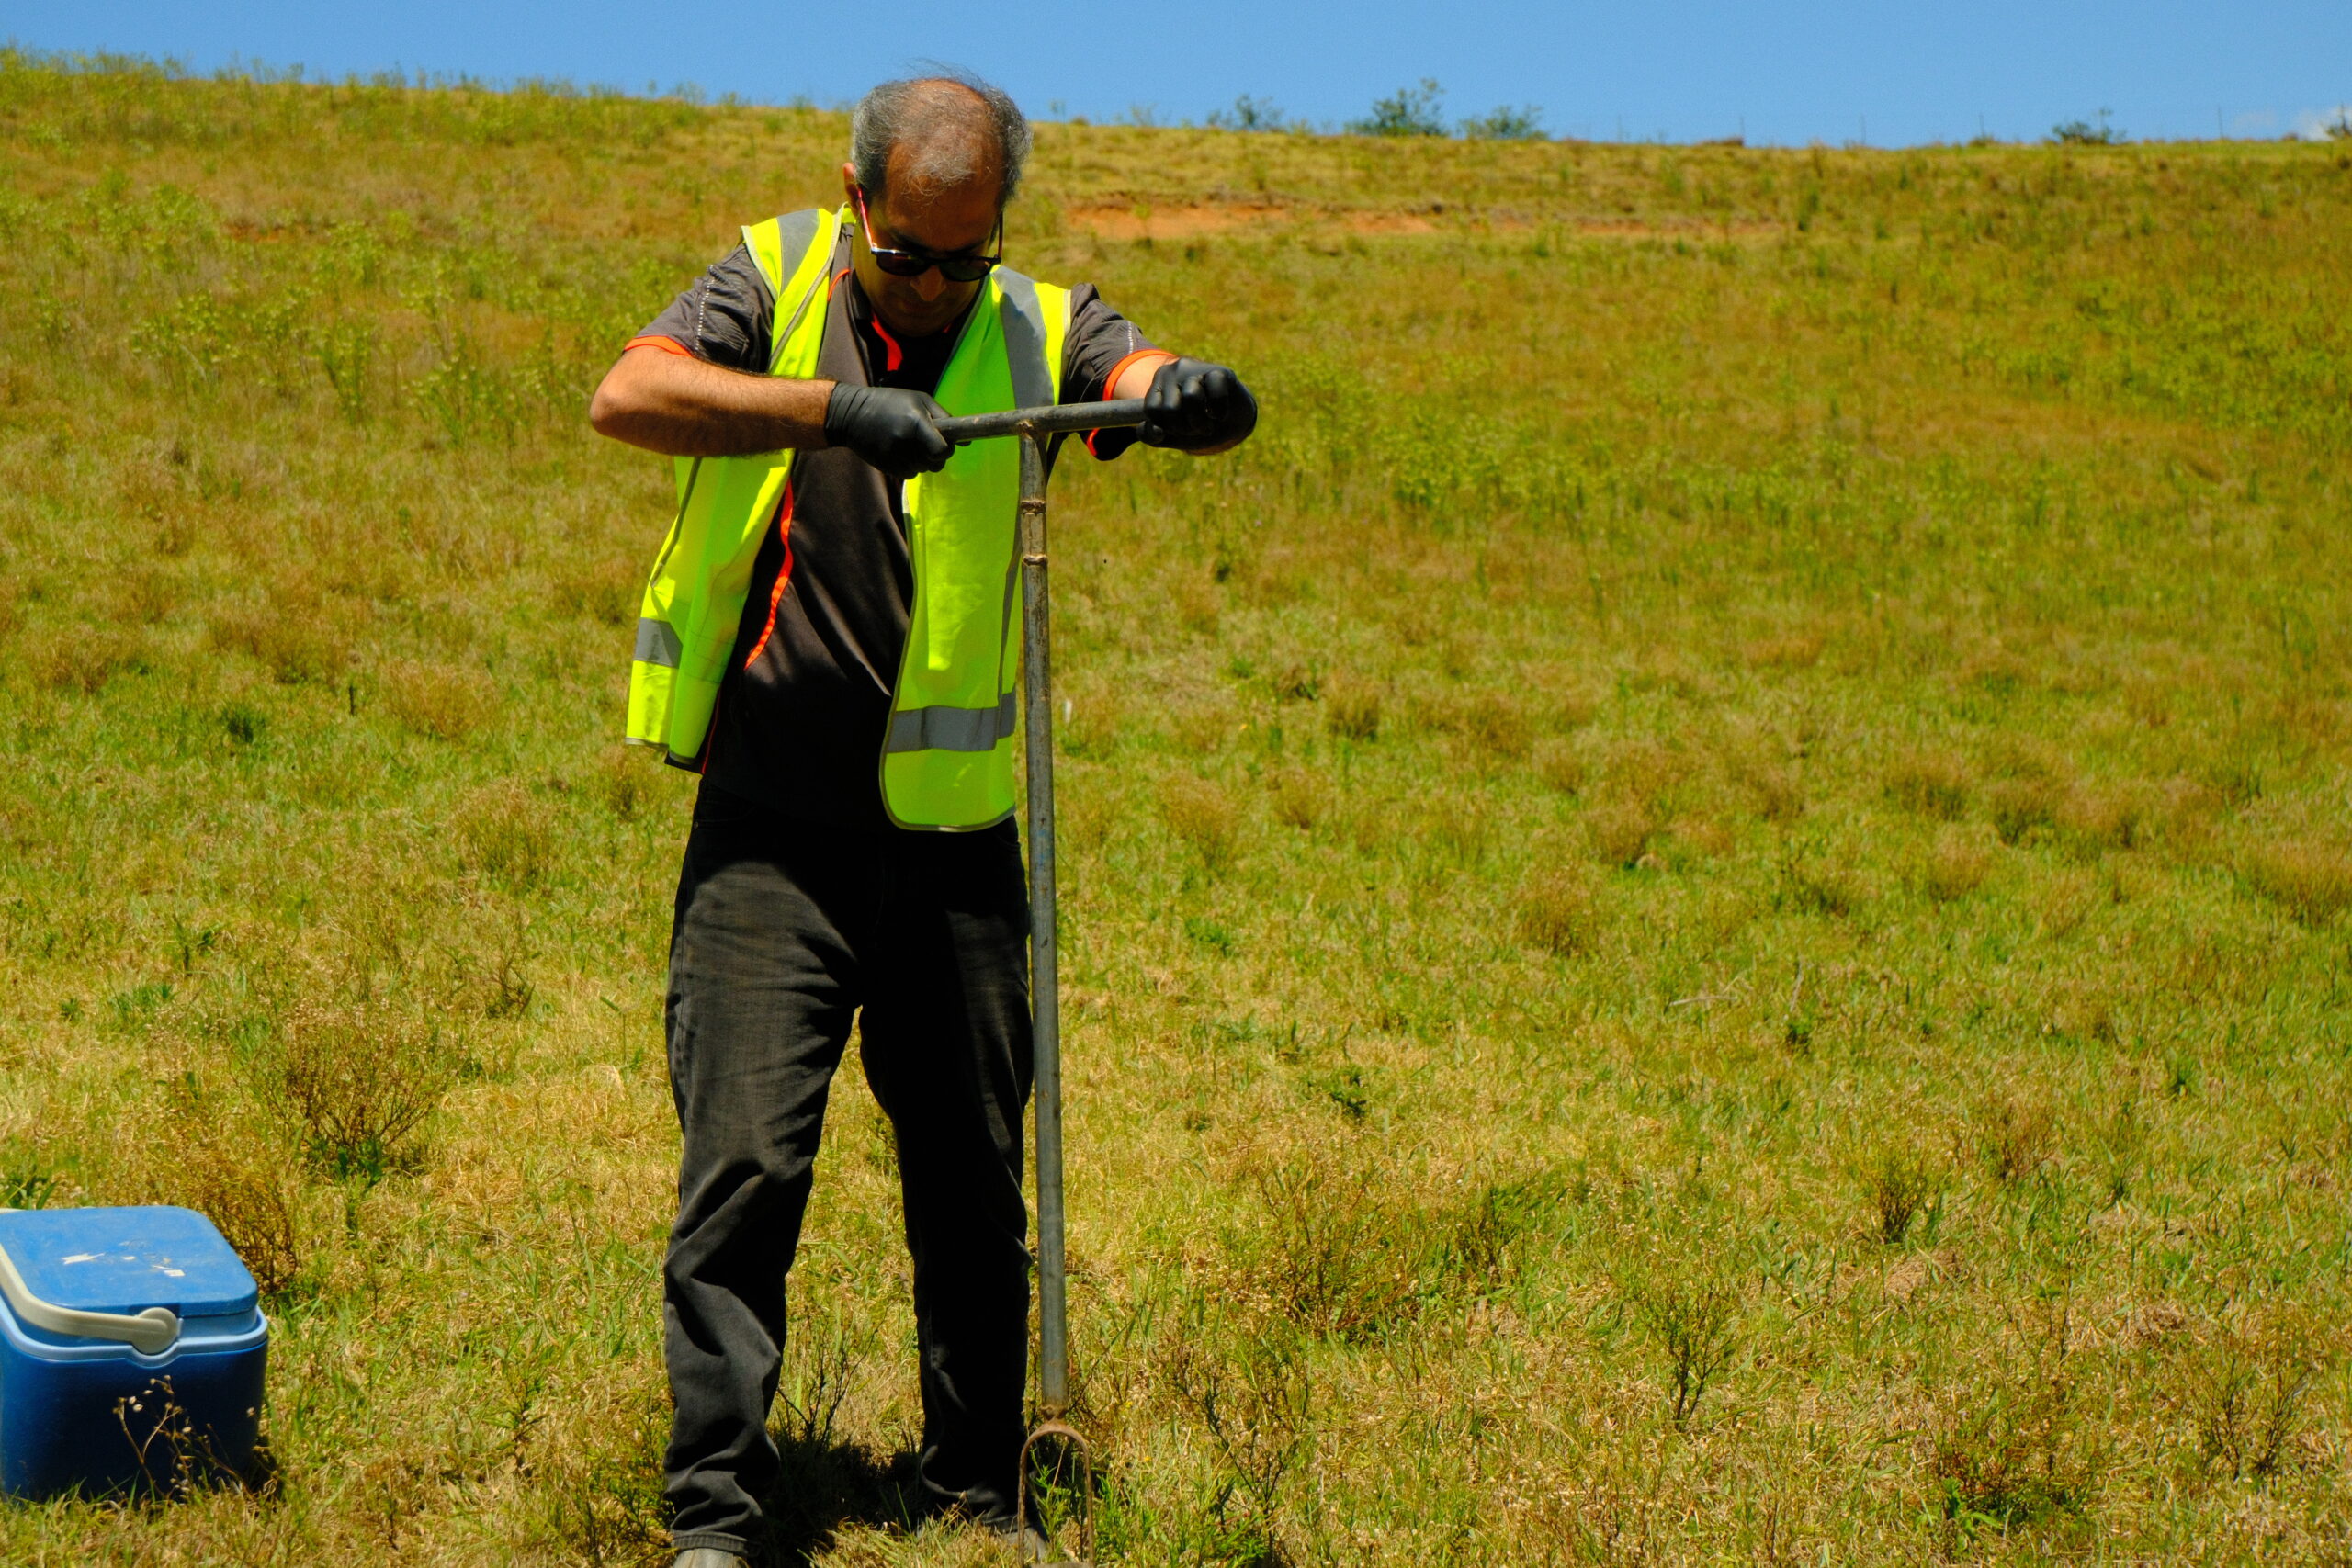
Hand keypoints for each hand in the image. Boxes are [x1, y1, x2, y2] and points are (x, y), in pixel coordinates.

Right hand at [823, 384, 951, 478]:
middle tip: (925, 442)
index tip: (943, 443)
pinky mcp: (886, 467)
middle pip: (936, 464)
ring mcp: (894, 456)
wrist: (851, 415)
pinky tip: (898, 451)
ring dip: (922, 461)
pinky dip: (909, 467)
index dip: (947, 449)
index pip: (942, 450)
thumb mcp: (918, 399)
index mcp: (915, 422)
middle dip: (936, 456)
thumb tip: (967, 441)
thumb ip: (944, 417)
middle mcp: (905, 441)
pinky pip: (909, 475)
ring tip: (908, 442)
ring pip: (923, 470)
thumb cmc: (890, 402)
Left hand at [1138, 358, 1257, 450]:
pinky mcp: (1221, 372)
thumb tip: (1156, 430)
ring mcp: (1198, 368)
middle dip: (1185, 428)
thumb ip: (1151, 435)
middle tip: (1197, 428)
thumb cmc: (1196, 425)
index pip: (1152, 409)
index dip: (1167, 427)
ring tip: (1209, 424)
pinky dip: (1220, 412)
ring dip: (1201, 422)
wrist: (1231, 422)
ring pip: (1191, 396)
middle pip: (1171, 408)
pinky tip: (1222, 414)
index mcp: (1159, 383)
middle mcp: (1175, 370)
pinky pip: (1216, 394)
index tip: (1179, 427)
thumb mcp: (1168, 435)